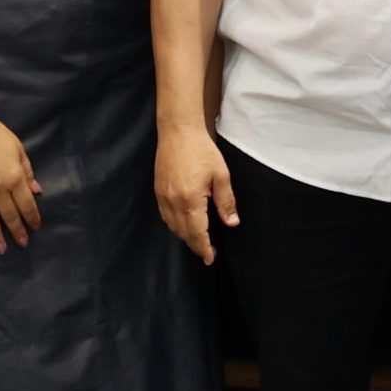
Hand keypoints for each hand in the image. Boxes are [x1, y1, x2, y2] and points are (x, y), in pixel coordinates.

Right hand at [0, 112, 42, 254]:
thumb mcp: (18, 149)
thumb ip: (28, 172)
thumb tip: (37, 191)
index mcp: (14, 177)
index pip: (26, 204)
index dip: (32, 218)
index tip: (36, 228)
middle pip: (9, 215)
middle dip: (17, 231)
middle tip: (22, 244)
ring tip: (2, 249)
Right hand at [155, 124, 238, 264]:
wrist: (178, 131)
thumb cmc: (202, 150)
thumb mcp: (221, 175)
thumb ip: (226, 201)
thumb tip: (232, 223)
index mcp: (190, 200)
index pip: (197, 233)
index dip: (204, 248)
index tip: (210, 258)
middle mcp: (173, 202)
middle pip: (183, 233)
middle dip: (195, 245)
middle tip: (207, 254)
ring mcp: (163, 197)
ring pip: (172, 226)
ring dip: (185, 237)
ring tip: (198, 241)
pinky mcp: (158, 190)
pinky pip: (165, 216)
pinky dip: (175, 225)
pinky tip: (184, 224)